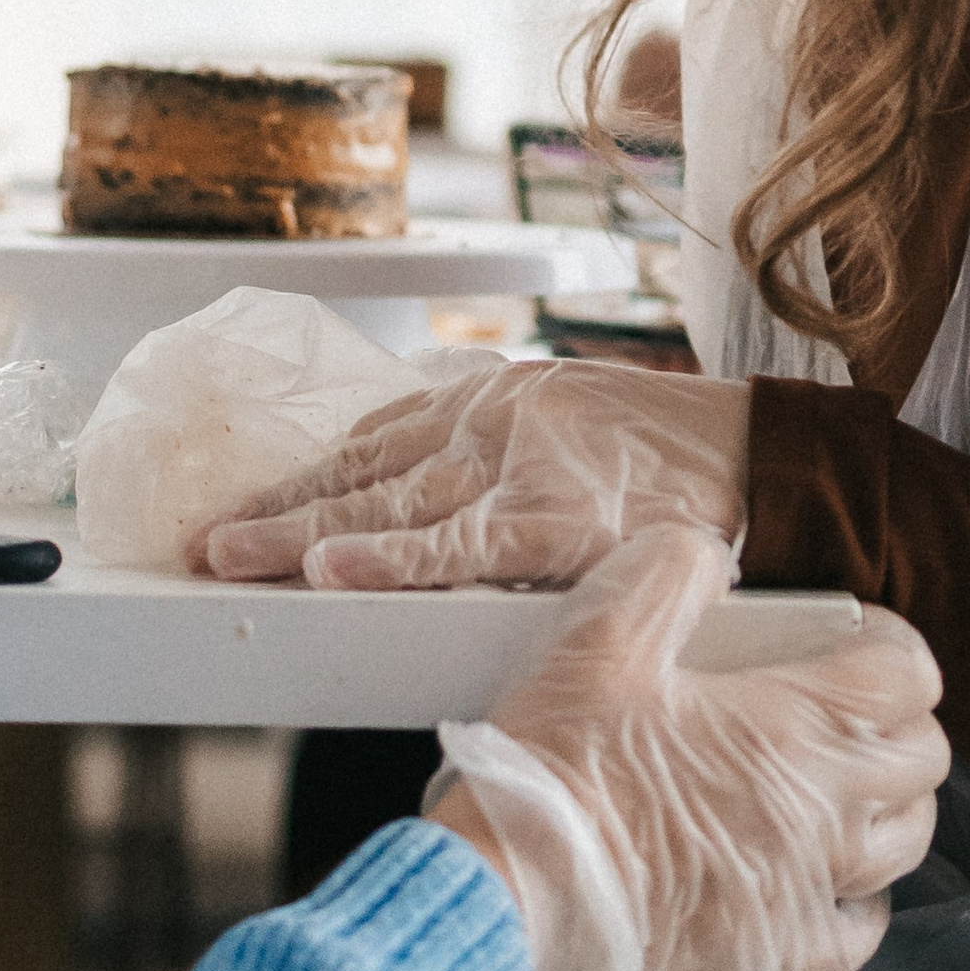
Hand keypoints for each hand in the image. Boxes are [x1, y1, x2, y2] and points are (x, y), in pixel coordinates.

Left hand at [199, 356, 751, 589]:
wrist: (769, 466)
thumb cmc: (677, 463)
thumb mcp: (573, 436)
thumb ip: (498, 462)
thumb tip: (424, 505)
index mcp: (491, 399)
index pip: (373, 438)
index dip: (302, 477)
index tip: (240, 507)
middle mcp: (492, 419)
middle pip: (362, 468)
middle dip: (275, 505)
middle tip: (200, 539)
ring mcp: (520, 465)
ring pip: (387, 505)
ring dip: (298, 534)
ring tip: (229, 557)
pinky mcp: (553, 518)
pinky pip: (452, 546)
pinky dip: (385, 561)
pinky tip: (326, 572)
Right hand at [424, 527, 946, 970]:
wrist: (517, 886)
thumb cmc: (560, 762)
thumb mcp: (600, 632)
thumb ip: (671, 572)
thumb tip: (709, 557)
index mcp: (796, 723)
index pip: (906, 675)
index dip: (889, 644)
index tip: (854, 637)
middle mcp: (824, 809)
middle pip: (923, 758)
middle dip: (899, 720)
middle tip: (846, 703)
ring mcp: (805, 887)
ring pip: (905, 844)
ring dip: (892, 805)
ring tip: (846, 785)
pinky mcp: (773, 951)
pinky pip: (858, 933)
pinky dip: (861, 904)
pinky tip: (831, 884)